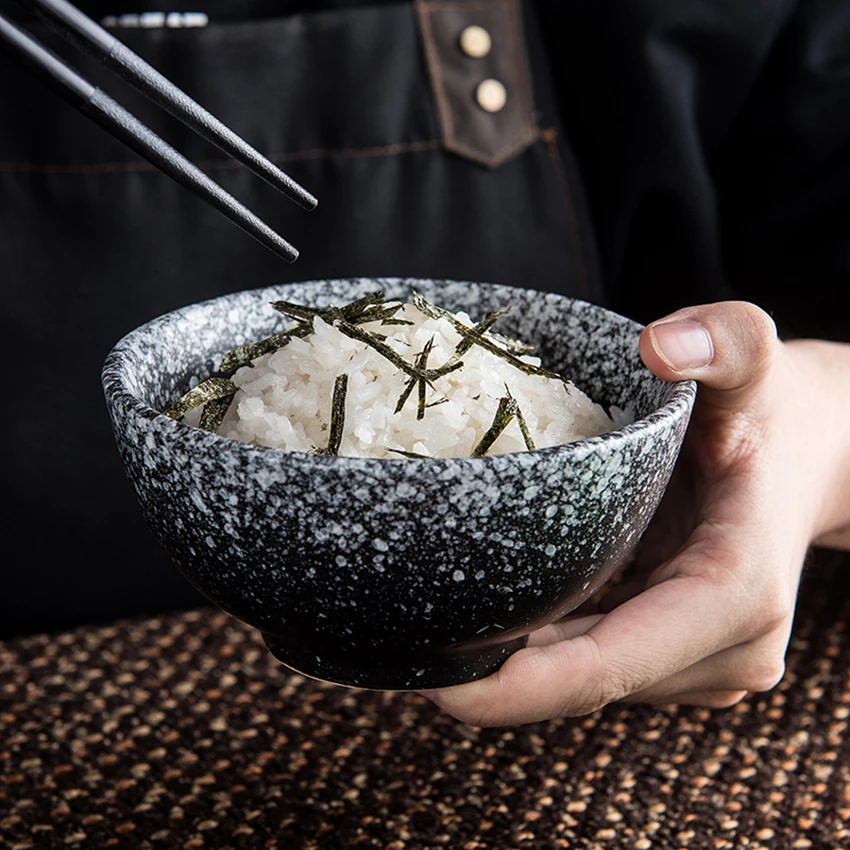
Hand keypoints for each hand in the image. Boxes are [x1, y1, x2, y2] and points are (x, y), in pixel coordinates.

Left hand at [421, 302, 849, 725]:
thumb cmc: (771, 413)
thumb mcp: (754, 364)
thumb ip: (724, 340)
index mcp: (735, 595)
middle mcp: (723, 651)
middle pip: (584, 683)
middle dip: (494, 678)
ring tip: (430, 627)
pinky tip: (485, 610)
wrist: (807, 455)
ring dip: (510, 664)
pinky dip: (538, 643)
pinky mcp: (676, 654)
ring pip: (583, 678)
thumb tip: (661, 343)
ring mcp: (700, 662)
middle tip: (401, 644)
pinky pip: (592, 657)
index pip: (609, 666)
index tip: (435, 687)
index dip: (517, 688)